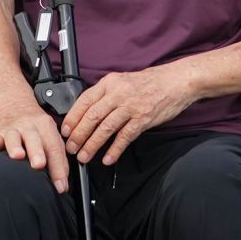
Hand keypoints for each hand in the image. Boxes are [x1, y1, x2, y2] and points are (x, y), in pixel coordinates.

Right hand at [0, 99, 71, 191]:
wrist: (14, 101)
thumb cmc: (34, 125)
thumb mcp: (50, 135)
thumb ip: (58, 158)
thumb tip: (63, 184)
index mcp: (46, 128)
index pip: (55, 149)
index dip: (59, 169)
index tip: (61, 186)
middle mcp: (29, 128)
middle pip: (35, 139)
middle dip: (37, 153)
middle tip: (40, 165)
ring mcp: (13, 130)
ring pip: (13, 137)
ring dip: (15, 147)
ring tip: (17, 156)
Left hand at [61, 64, 196, 165]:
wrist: (175, 81)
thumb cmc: (149, 83)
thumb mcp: (122, 81)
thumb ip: (105, 95)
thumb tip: (87, 113)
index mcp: (110, 83)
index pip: (85, 101)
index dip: (73, 117)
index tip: (65, 131)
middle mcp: (118, 93)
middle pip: (92, 116)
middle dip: (79, 135)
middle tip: (71, 148)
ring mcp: (131, 106)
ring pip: (106, 128)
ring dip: (93, 144)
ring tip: (85, 156)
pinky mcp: (143, 119)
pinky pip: (125, 137)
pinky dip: (115, 149)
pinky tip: (108, 158)